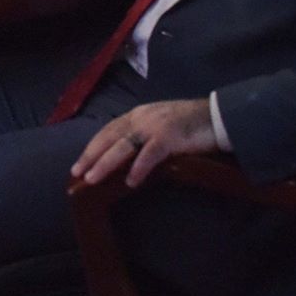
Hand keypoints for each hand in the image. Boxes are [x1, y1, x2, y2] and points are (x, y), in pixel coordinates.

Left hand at [71, 98, 217, 188]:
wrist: (218, 117)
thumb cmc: (190, 125)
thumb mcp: (160, 126)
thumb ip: (143, 137)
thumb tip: (124, 159)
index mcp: (138, 114)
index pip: (109, 130)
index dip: (93, 146)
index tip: (80, 163)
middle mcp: (142, 117)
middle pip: (110, 137)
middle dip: (91, 155)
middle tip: (77, 172)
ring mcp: (155, 126)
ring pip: (123, 145)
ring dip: (105, 163)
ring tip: (92, 179)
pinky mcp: (170, 137)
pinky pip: (149, 154)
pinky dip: (139, 168)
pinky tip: (130, 181)